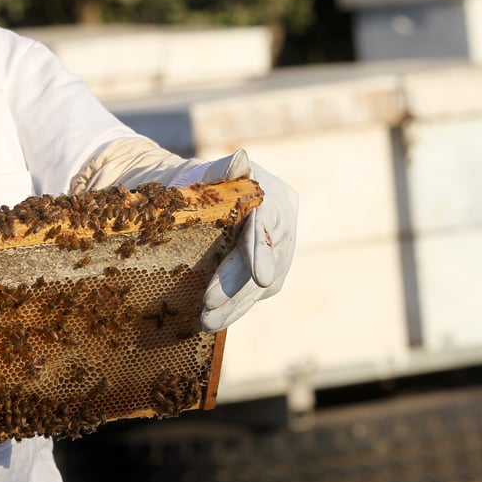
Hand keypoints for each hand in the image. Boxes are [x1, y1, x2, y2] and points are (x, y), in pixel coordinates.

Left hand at [198, 152, 296, 331]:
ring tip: (207, 322)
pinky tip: (218, 319)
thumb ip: (221, 168)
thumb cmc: (198, 181)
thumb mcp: (204, 172)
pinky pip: (257, 292)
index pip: (270, 224)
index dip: (264, 251)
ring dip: (237, 305)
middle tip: (209, 307)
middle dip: (239, 286)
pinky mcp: (268, 269)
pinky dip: (238, 306)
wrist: (198, 197)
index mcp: (272, 195)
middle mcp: (282, 223)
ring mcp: (278, 249)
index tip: (261, 277)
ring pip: (264, 283)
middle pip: (266, 259)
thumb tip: (240, 159)